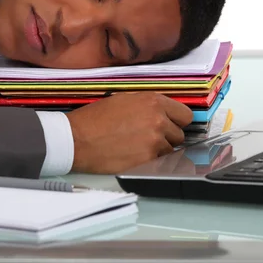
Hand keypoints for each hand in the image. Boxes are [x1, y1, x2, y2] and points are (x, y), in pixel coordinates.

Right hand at [67, 92, 192, 173]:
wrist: (77, 139)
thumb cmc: (95, 119)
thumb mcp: (123, 100)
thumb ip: (148, 105)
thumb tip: (163, 113)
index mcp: (153, 102)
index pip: (185, 115)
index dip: (177, 122)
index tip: (171, 125)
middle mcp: (158, 121)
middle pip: (179, 135)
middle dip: (166, 138)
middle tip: (146, 138)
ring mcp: (154, 142)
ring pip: (169, 151)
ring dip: (157, 151)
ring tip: (134, 147)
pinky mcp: (147, 160)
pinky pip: (158, 163)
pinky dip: (148, 162)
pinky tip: (131, 156)